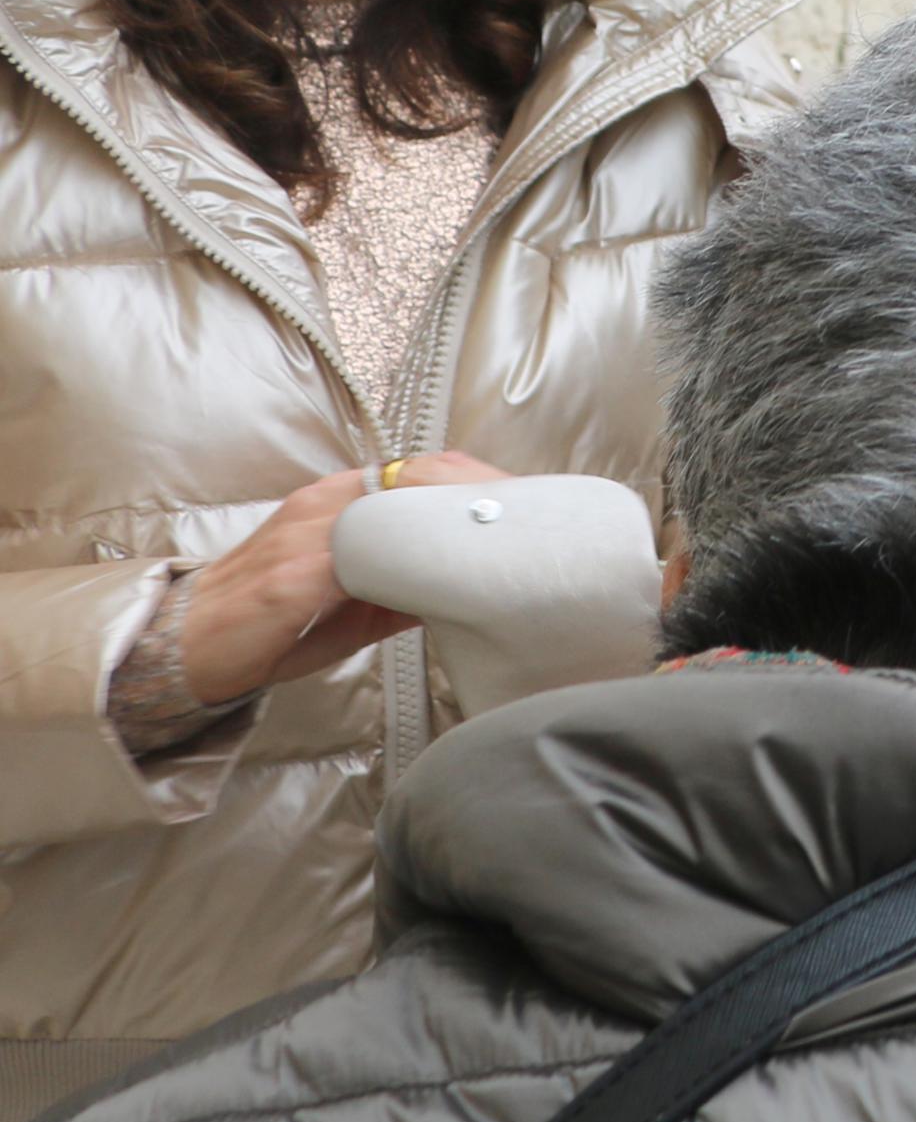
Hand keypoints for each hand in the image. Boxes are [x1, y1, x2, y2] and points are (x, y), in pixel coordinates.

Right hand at [177, 452, 509, 704]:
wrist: (186, 647)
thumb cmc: (268, 623)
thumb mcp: (346, 602)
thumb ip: (397, 585)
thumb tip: (460, 587)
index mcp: (333, 503)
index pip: (411, 475)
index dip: (464, 488)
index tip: (513, 506)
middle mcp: (320, 508)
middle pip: (410, 484)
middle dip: (467, 502)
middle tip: (523, 522)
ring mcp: (304, 538)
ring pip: (389, 516)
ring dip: (444, 530)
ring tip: (498, 547)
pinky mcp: (290, 579)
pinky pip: (356, 563)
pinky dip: (403, 569)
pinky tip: (442, 580)